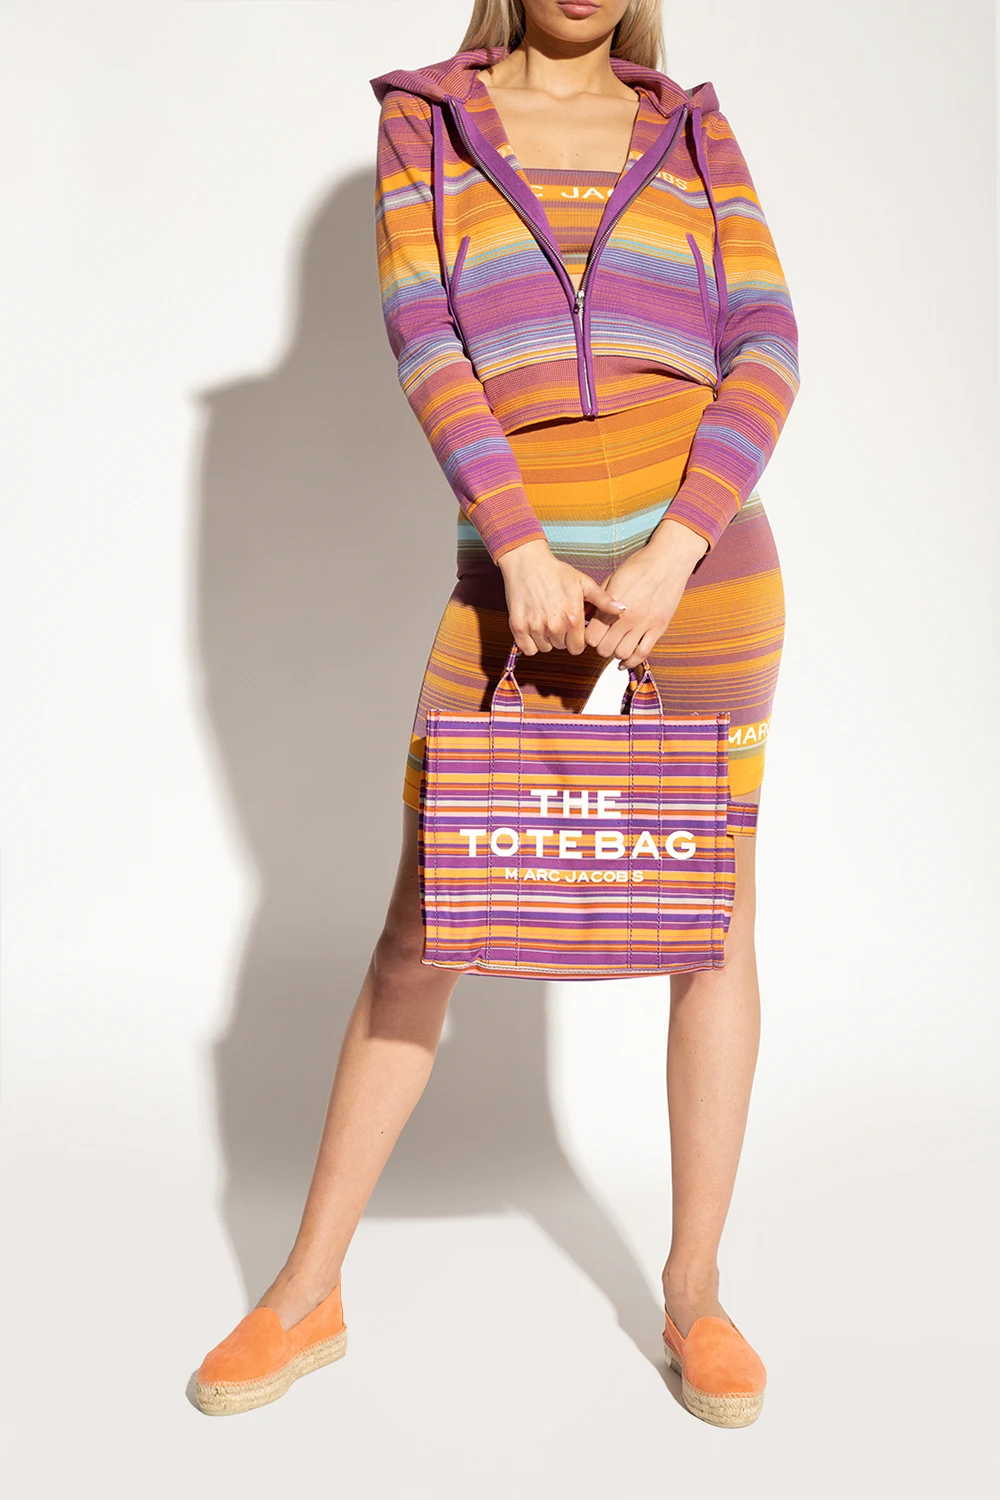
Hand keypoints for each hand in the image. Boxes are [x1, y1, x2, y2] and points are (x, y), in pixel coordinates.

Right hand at [498, 539, 626, 654]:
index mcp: (573, 618)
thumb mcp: (584, 583)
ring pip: (545, 648)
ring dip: (546, 639)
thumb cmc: (556, 572)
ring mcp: (535, 627)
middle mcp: (555, 626)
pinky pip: (528, 649)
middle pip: (562, 647)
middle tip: (558, 619)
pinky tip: (534, 626)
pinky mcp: (518, 627)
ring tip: (546, 619)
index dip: (576, 638)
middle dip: (562, 637)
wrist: (527, 563)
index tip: (572, 627)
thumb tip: (623, 610)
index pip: (578, 647)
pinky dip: (530, 642)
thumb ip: (603, 600)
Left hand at [583, 519, 709, 669]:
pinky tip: (625, 661)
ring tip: (615, 645)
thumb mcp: (612, 579)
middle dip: (601, 647)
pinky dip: (632, 661)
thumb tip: (585, 616)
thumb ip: (598, 601)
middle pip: (604, 649)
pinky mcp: (659, 628)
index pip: (591, 637)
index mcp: (612, 605)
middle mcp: (627, 618)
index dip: (589, 637)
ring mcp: (644, 625)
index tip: (592, 633)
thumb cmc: (639, 566)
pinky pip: (643, 653)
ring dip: (615, 653)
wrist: (668, 560)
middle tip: (603, 640)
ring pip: (622, 654)